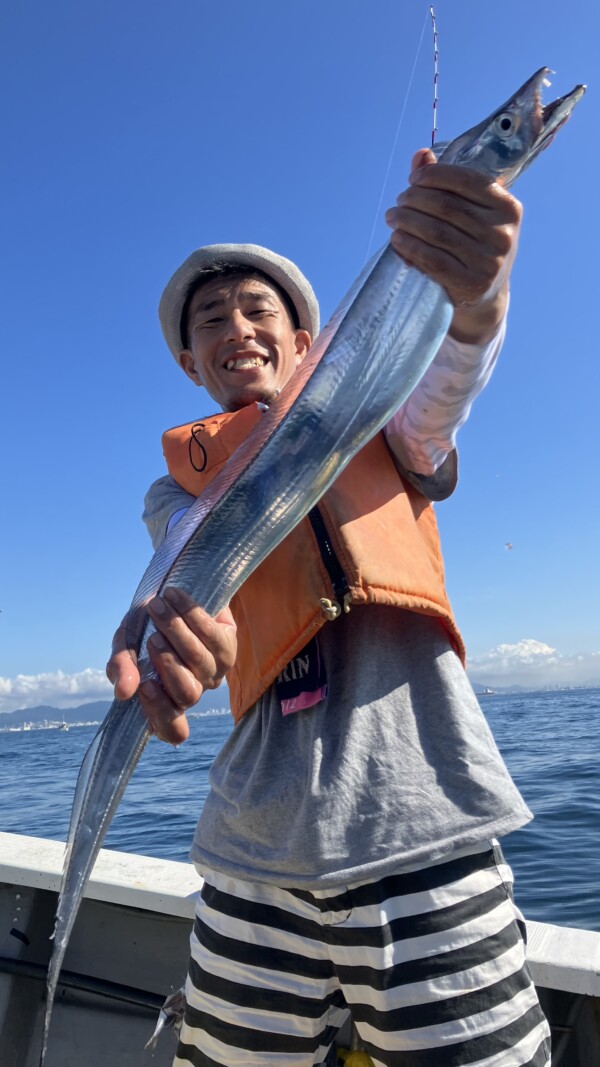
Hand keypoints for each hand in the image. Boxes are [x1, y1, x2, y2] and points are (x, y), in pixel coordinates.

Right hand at [106, 587, 236, 744]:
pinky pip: (211, 633)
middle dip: (167, 663)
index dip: (161, 713)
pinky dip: (189, 612)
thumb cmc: (145, 628)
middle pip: (187, 694)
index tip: (145, 686)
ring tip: (157, 607)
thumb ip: (121, 666)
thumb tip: (124, 692)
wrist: (170, 597)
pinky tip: (173, 596)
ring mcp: (215, 671)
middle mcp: (195, 691)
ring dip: (176, 631)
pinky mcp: (228, 645)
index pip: (173, 730)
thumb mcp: (126, 643)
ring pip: (199, 660)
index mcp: (167, 701)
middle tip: (152, 638)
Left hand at [385, 148, 521, 342]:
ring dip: (407, 221)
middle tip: (399, 201)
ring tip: (393, 218)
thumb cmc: (474, 243)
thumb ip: (447, 182)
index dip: (434, 175)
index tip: (413, 178)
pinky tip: (397, 239)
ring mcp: (489, 262)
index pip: (466, 180)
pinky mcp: (471, 284)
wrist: (485, 293)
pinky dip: (409, 247)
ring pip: (436, 232)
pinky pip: (432, 260)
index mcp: (508, 208)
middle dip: (415, 199)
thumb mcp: (471, 211)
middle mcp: (502, 234)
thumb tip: (421, 154)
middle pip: (447, 206)